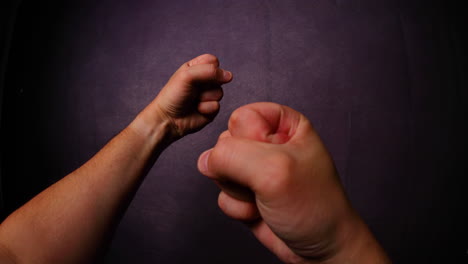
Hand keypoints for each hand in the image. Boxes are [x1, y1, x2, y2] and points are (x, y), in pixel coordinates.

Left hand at [152, 54, 231, 137]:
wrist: (168, 119)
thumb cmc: (173, 95)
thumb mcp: (187, 76)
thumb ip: (209, 71)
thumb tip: (229, 76)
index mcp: (197, 68)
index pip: (213, 61)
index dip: (208, 68)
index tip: (196, 75)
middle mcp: (205, 81)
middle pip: (219, 77)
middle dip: (206, 85)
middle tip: (192, 89)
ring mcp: (209, 95)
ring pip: (219, 93)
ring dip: (205, 98)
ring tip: (193, 101)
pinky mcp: (212, 109)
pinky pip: (218, 106)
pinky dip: (206, 108)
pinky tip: (196, 110)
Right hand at [197, 103, 389, 262]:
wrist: (320, 249)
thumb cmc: (314, 207)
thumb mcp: (275, 169)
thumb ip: (232, 155)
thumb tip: (206, 161)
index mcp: (284, 124)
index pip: (242, 116)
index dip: (250, 141)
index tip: (272, 158)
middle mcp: (267, 143)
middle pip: (226, 143)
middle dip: (240, 169)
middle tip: (267, 182)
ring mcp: (254, 169)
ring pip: (219, 169)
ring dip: (238, 191)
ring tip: (266, 198)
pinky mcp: (245, 193)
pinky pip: (222, 194)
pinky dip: (238, 208)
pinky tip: (260, 212)